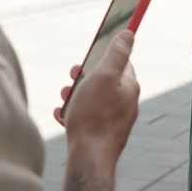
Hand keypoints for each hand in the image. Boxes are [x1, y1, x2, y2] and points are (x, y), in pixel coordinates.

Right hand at [55, 29, 139, 165]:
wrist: (90, 158)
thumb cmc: (94, 115)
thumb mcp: (103, 76)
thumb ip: (117, 54)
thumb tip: (129, 33)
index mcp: (128, 86)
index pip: (121, 61)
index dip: (103, 55)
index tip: (87, 56)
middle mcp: (125, 102)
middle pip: (105, 80)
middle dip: (85, 76)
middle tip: (72, 76)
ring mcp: (115, 119)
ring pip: (94, 98)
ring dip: (77, 94)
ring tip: (64, 96)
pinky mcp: (103, 133)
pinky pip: (88, 117)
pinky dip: (74, 112)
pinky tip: (62, 114)